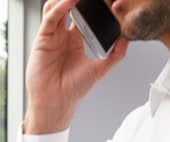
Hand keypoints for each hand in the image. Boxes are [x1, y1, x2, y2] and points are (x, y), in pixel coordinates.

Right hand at [24, 0, 128, 133]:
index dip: (93, 8)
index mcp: (75, 41)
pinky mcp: (42, 39)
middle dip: (80, 0)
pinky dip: (60, 7)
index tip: (107, 2)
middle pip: (69, 8)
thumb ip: (115, 55)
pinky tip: (71, 1)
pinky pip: (50, 18)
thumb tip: (128, 40)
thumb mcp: (100, 69)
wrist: (57, 103)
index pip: (84, 17)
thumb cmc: (74, 90)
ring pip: (56, 8)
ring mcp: (52, 36)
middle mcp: (62, 36)